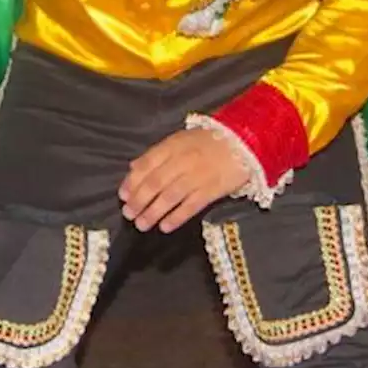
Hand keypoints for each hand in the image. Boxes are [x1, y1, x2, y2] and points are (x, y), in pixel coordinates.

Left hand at [119, 127, 249, 233]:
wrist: (244, 141)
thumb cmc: (208, 141)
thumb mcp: (180, 140)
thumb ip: (157, 154)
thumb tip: (133, 168)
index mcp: (173, 146)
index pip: (147, 164)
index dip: (132, 181)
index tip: (123, 196)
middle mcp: (183, 160)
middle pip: (155, 182)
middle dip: (139, 200)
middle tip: (129, 214)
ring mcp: (198, 176)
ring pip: (170, 196)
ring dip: (153, 212)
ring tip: (142, 224)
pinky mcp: (212, 190)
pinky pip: (191, 206)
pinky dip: (176, 217)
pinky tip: (165, 227)